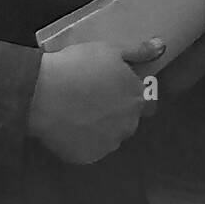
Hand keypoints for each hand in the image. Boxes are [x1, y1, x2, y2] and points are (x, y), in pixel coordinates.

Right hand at [29, 38, 164, 163]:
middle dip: (117, 114)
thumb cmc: (78, 66)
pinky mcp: (88, 157)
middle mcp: (129, 124)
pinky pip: (89, 150)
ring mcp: (109, 143)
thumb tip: (161, 46)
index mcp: (138, 98)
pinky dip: (82, 142)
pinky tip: (68, 128)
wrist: (42, 93)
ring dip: (101, 129)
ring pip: (110, 137)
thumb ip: (139, 51)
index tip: (114, 91)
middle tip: (92, 101)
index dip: (132, 96)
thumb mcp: (110, 50)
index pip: (147, 103)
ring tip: (78, 114)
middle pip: (128, 121)